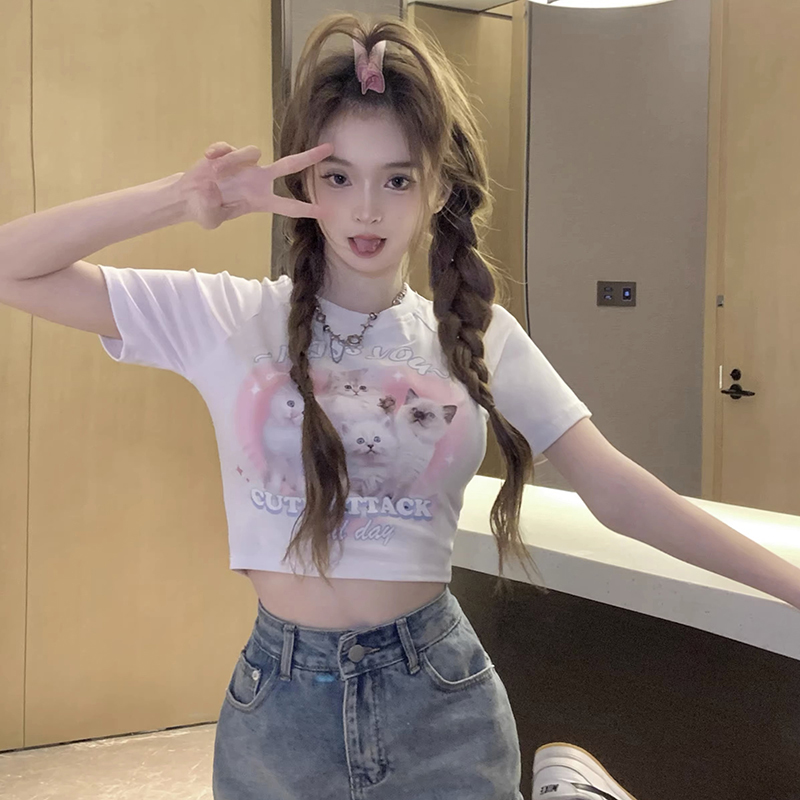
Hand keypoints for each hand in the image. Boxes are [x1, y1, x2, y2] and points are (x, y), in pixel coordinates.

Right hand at [179, 141, 333, 229]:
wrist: (189, 197)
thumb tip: (212, 190)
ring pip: (253, 152)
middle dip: (310, 157)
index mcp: (260, 201)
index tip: (325, 212)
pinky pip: (229, 148)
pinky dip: (218, 154)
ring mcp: (246, 165)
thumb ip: (212, 209)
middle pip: (289, 165)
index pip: (287, 206)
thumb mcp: (210, 218)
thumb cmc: (205, 210)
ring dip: (232, 163)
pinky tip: (208, 161)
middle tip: (329, 148)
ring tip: (214, 175)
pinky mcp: (230, 153)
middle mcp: (258, 180)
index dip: (306, 209)